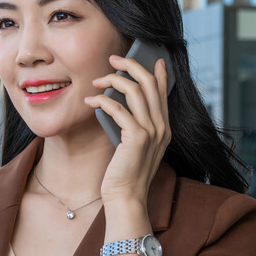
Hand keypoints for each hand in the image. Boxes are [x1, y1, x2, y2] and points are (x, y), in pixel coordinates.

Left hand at [84, 55, 171, 207]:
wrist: (127, 197)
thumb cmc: (126, 173)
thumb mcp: (134, 145)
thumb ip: (134, 124)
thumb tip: (119, 101)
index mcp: (164, 128)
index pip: (163, 92)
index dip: (158, 72)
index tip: (153, 58)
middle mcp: (162, 127)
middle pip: (149, 83)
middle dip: (131, 65)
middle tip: (113, 59)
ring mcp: (152, 132)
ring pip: (135, 90)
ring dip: (113, 80)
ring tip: (97, 81)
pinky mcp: (138, 138)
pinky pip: (118, 108)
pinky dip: (102, 101)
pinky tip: (90, 102)